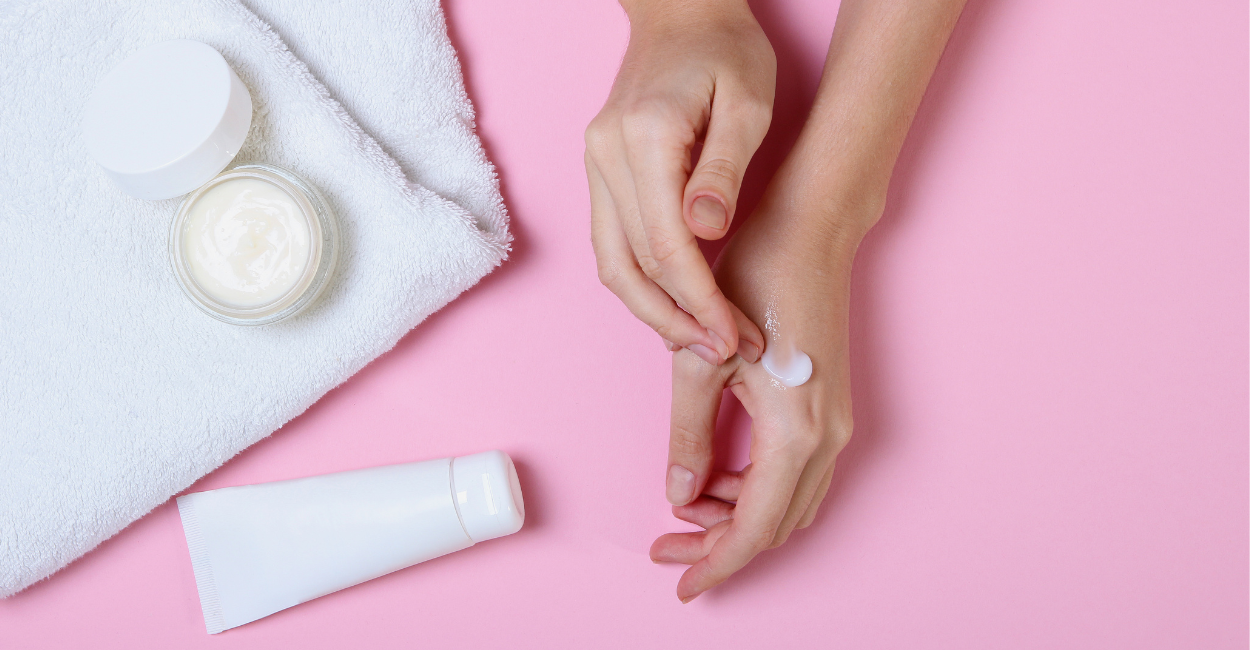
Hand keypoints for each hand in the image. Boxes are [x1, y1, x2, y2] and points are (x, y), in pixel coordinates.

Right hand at [585, 0, 773, 364]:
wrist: (682, 15)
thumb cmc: (725, 53)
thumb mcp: (748, 101)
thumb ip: (725, 168)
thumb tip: (706, 232)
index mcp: (646, 138)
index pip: (667, 246)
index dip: (701, 301)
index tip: (734, 337)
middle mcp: (606, 156)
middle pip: (631, 266)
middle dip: (678, 321)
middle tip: (722, 354)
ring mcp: (594, 165)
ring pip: (611, 264)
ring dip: (653, 313)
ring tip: (699, 342)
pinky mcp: (599, 173)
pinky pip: (611, 245)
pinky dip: (640, 284)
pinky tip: (674, 307)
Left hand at [648, 168, 879, 601]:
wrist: (811, 228)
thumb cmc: (755, 279)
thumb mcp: (700, 361)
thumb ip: (690, 434)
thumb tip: (680, 492)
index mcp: (796, 431)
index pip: (755, 528)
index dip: (717, 563)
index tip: (681, 585)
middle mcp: (826, 436)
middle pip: (775, 524)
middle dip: (722, 545)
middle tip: (669, 548)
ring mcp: (835, 421)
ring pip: (789, 502)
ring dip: (741, 517)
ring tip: (686, 510)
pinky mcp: (829, 405)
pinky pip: (798, 473)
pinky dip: (759, 489)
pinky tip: (720, 475)